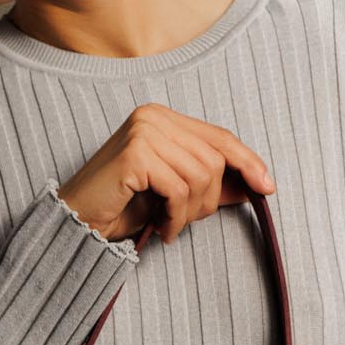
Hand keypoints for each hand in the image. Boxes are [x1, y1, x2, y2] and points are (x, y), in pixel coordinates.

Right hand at [56, 102, 275, 246]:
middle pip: (214, 159)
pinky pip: (178, 190)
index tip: (267, 188)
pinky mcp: (135, 154)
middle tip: (185, 221)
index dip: (248, 161)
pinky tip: (162, 228)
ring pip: (200, 177)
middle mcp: (154, 117)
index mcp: (163, 118)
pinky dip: (176, 218)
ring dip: (190, 213)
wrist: (77, 221)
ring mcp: (144, 132)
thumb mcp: (174, 193)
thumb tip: (255, 185)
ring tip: (169, 225)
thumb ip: (210, 184)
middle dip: (209, 200)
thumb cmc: (121, 207)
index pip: (220, 136)